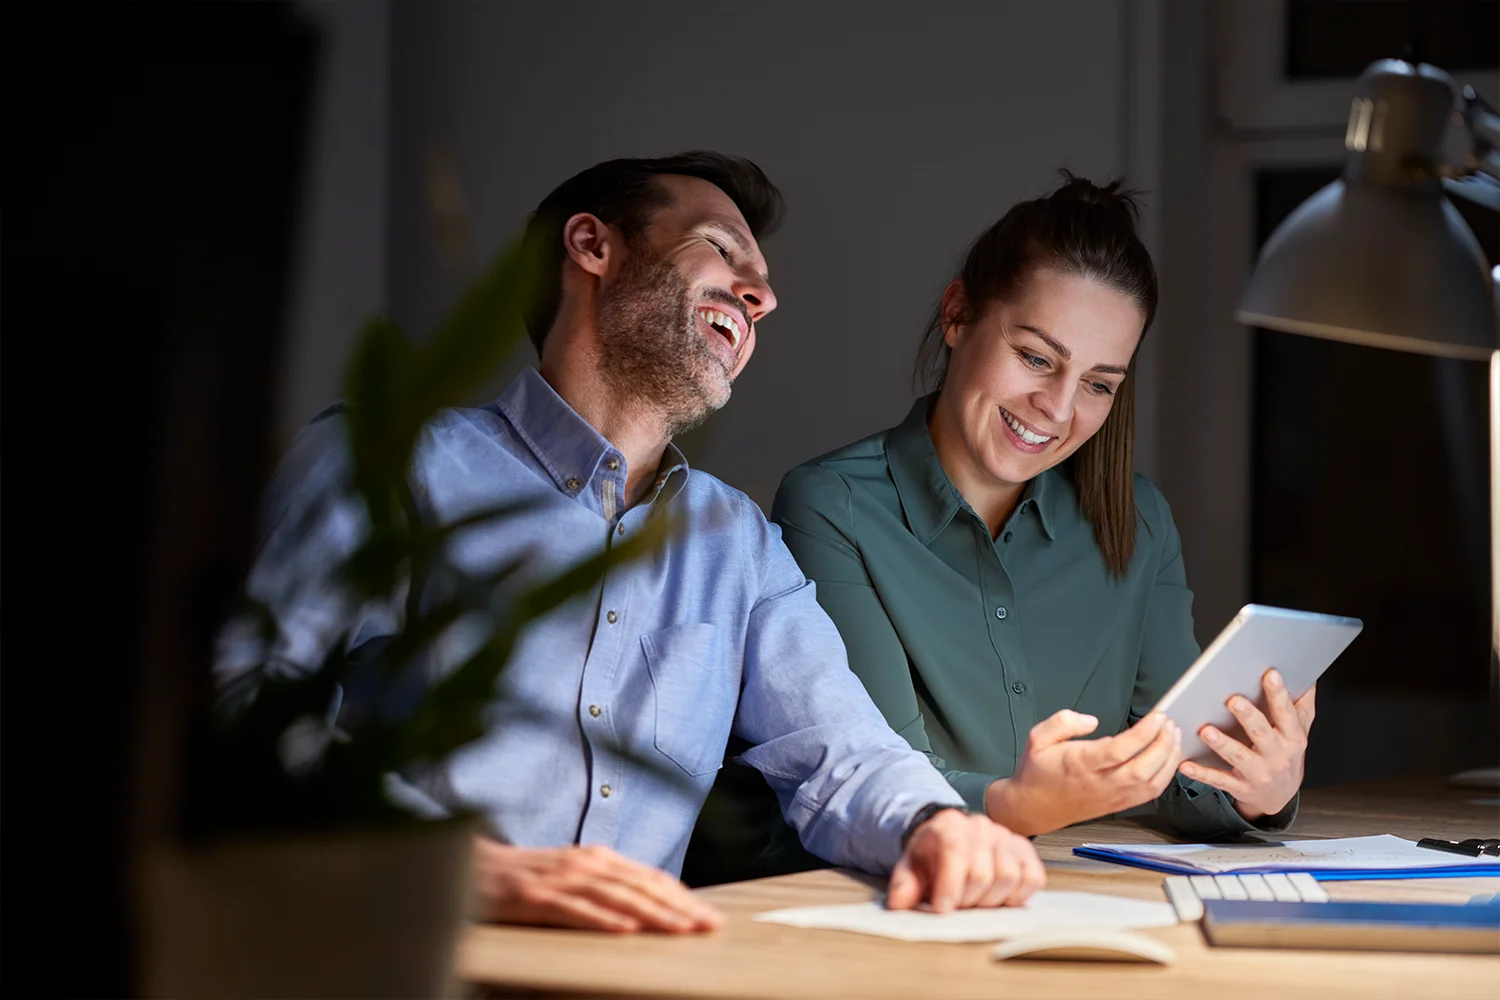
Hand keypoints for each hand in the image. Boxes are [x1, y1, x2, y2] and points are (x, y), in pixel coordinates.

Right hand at [473, 839, 723, 933]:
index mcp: (597, 858)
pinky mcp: (535, 897)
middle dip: (680, 907)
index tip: (709, 915)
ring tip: (681, 930)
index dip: (683, 896)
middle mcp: (585, 863)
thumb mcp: (571, 876)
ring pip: (616, 897)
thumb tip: (645, 908)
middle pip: (641, 886)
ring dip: (652, 914)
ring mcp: (561, 879)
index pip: (650, 878)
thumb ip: (605, 887)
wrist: (470, 866)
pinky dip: (602, 920)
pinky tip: (624, 931)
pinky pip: (574, 910)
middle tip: (710, 926)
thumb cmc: (524, 877)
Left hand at [886, 808, 1044, 912]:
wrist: (949, 837)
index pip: (956, 853)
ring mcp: (1006, 837)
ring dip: (992, 900)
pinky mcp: (1025, 850)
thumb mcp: (910, 867)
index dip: (950, 886)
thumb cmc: (932, 855)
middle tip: (958, 907)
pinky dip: (1020, 895)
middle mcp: (981, 827)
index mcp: (950, 826)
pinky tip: (1001, 897)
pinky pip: (1033, 877)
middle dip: (968, 900)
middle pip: (983, 874)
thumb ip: (904, 885)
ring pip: (1009, 877)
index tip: (943, 909)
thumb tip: (899, 904)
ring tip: (977, 901)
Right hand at [983, 710, 1183, 835]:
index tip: (1157, 716)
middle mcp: (1100, 783)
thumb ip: (1062, 722)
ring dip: (1168, 759)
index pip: (1120, 750)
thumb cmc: (1037, 772)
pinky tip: (1168, 759)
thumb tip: (1090, 720)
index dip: (1144, 732)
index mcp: (1081, 764)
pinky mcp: (1119, 804)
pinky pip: (1150, 794)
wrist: (1033, 806)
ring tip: (1173, 737)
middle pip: (1143, 768)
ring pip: (1152, 783)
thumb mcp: (1037, 738)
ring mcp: (1112, 796)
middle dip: (1163, 744)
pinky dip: (1166, 776)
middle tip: (1170, 723)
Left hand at [1178, 669, 1313, 822]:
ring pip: (1238, 757)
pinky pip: (1219, 780)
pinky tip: (1185, 765)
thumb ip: (1302, 704)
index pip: (1286, 714)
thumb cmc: (1287, 754)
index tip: (1270, 674)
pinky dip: (1202, 773)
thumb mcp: (1300, 730)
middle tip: (1233, 700)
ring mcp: (1258, 773)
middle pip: (1262, 734)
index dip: (1279, 695)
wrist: (1281, 795)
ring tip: (1206, 730)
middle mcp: (1277, 756)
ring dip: (1222, 744)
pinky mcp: (1240, 787)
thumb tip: (1307, 675)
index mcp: (1292, 738)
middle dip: (1248, 717)